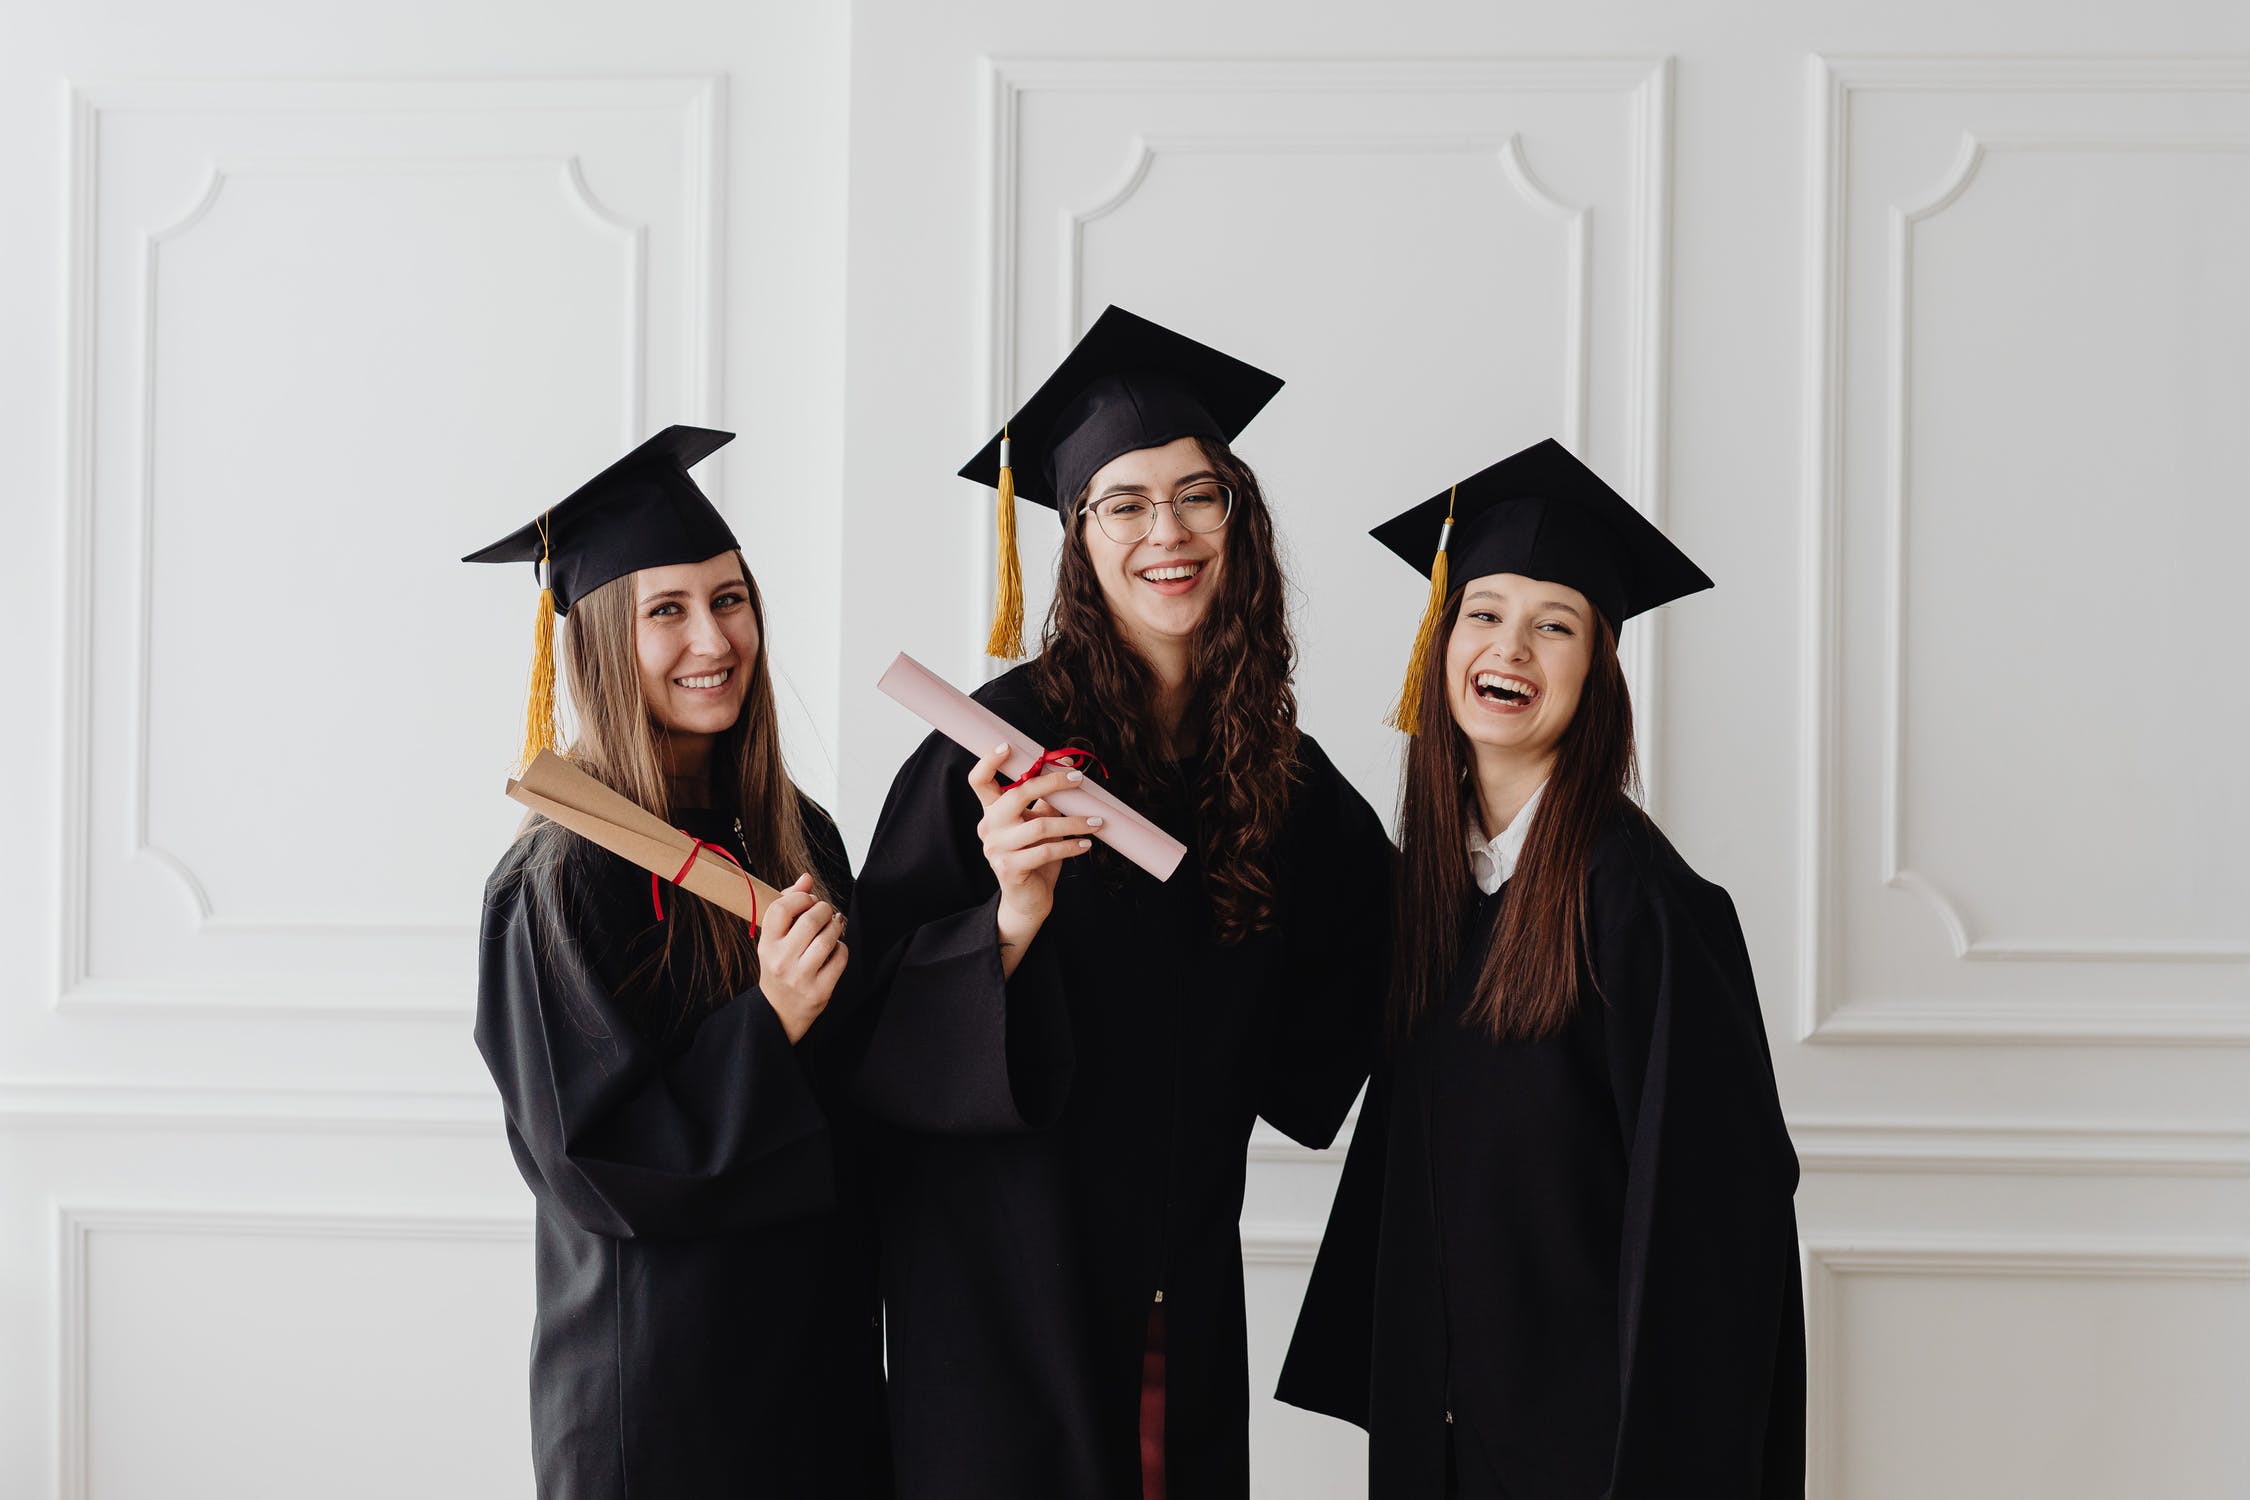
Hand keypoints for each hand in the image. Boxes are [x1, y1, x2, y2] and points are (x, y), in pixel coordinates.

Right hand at [756, 873, 846, 1043]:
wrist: (779, 1011)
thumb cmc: (780, 964)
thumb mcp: (776, 938)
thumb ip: (788, 904)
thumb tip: (806, 878)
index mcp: (767, 944)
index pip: (781, 908)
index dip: (801, 897)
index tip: (809, 900)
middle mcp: (781, 961)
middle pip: (811, 920)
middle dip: (825, 909)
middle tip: (827, 912)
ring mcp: (800, 977)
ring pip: (828, 938)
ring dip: (836, 926)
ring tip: (834, 925)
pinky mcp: (819, 991)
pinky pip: (840, 957)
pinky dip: (841, 948)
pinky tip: (835, 949)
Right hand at [968, 743, 1099, 975]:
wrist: (1028, 900)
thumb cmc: (1035, 856)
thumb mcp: (1039, 824)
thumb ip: (1047, 800)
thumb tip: (1067, 767)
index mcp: (991, 812)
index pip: (979, 781)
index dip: (988, 762)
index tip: (1008, 745)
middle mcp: (988, 828)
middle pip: (1015, 796)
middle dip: (1050, 783)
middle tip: (1078, 779)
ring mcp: (996, 849)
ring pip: (1038, 826)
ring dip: (1073, 821)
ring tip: (1095, 820)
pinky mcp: (1010, 869)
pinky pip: (1045, 851)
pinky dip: (1070, 846)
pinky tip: (1086, 844)